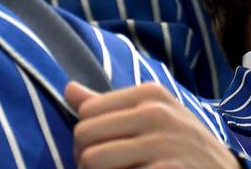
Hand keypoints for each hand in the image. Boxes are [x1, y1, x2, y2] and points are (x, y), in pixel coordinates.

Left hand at [67, 82, 238, 168]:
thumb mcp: (153, 115)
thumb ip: (109, 105)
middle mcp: (157, 113)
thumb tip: (68, 88)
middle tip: (109, 167)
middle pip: (83, 136)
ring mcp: (162, 144)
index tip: (107, 148)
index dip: (88, 136)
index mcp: (151, 93)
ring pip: (91, 160)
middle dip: (86, 158)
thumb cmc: (181, 145)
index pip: (86, 112)